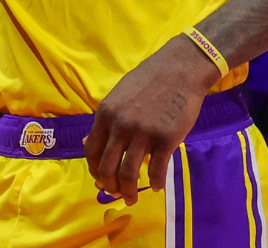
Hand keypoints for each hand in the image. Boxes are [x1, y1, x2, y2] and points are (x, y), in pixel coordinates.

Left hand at [84, 36, 222, 204]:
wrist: (181, 68)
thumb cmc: (149, 80)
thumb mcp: (119, 96)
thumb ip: (104, 120)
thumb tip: (86, 142)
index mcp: (106, 114)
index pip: (91, 151)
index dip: (94, 171)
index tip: (100, 180)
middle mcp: (121, 125)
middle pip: (107, 168)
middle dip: (110, 187)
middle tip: (116, 194)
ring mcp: (144, 133)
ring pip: (129, 174)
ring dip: (129, 192)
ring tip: (132, 198)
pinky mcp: (167, 139)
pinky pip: (157, 170)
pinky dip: (155, 183)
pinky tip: (156, 186)